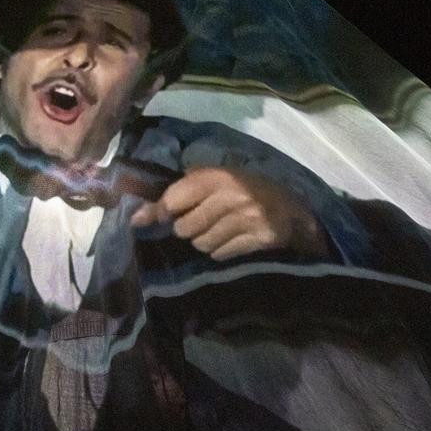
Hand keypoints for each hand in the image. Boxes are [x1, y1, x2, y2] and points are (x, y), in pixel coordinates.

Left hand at [129, 167, 329, 261]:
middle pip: (185, 228)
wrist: (293, 210)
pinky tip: (234, 240)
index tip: (152, 219)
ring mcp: (248, 217)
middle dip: (189, 230)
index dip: (160, 212)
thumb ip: (179, 194)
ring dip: (206, 242)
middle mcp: (232, 194)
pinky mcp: (260, 238)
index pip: (174, 198)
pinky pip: (222, 254)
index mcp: (218, 176)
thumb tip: (137, 217)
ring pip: (202, 244)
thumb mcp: (217, 181)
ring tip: (221, 231)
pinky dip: (222, 251)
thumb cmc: (248, 192)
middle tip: (203, 223)